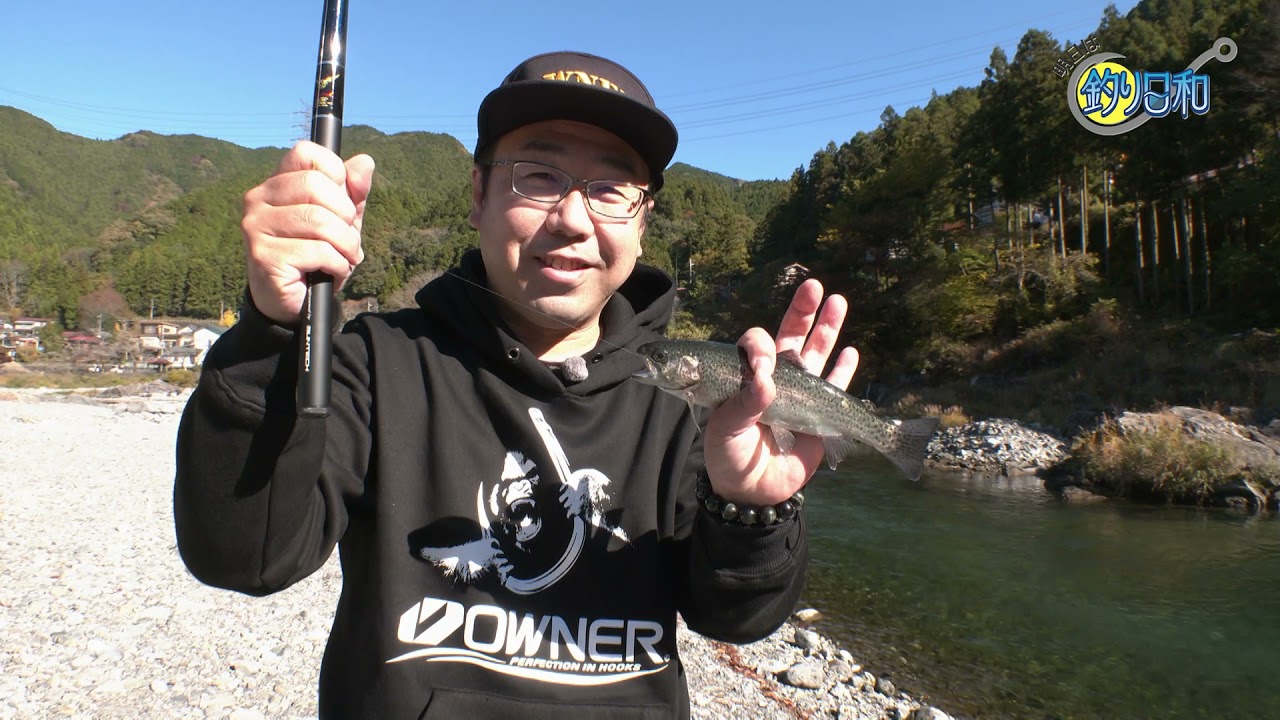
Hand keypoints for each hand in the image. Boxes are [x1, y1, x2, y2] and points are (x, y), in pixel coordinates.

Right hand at [242, 141, 374, 324]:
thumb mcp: (341, 222)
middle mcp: (258, 199)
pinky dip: (337, 264)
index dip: (336, 174)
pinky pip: (318, 251)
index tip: (342, 202)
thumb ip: (353, 193)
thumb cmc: (316, 258)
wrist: (293, 304)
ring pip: (319, 220)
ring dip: (345, 244)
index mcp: (276, 184)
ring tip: (343, 258)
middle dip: (345, 215)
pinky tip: (331, 271)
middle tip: (346, 238)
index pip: (305, 153)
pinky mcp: (264, 255)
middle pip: (315, 185)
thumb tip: (365, 162)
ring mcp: (257, 226)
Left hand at [702, 279, 858, 505]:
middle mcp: (775, 379)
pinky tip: (851, 352)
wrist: (751, 491)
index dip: (759, 345)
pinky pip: (836, 389)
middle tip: (815, 286)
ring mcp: (800, 395)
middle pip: (791, 336)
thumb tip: (766, 377)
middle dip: (803, 311)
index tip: (760, 360)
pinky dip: (844, 370)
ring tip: (839, 301)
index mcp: (746, 376)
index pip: (756, 345)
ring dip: (829, 329)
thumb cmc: (729, 456)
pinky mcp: (820, 416)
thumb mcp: (726, 429)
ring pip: (818, 355)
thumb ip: (745, 402)